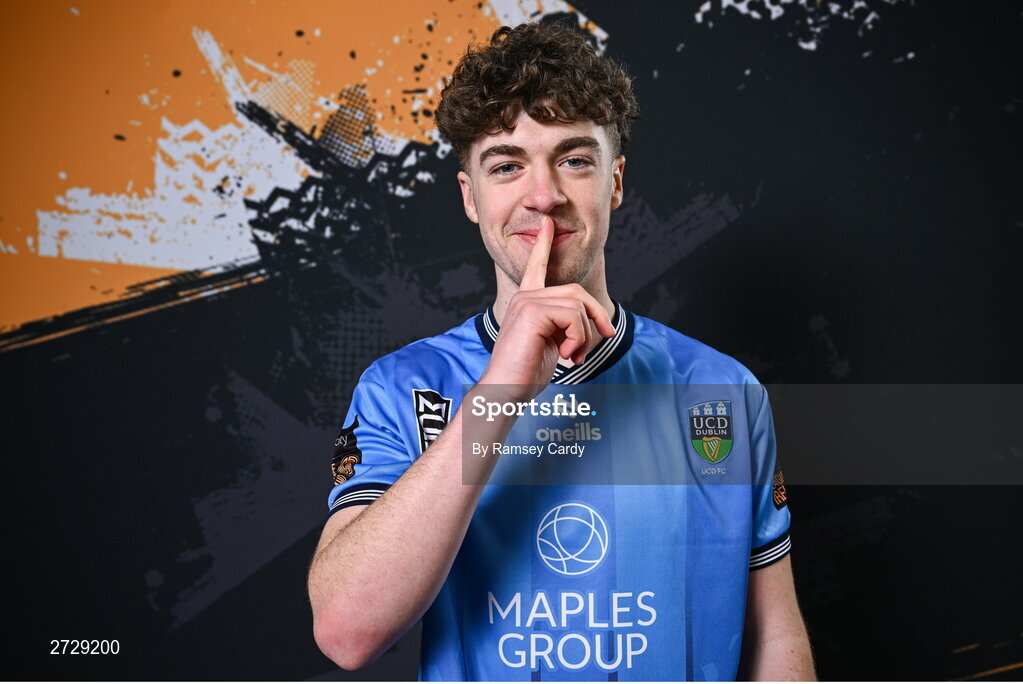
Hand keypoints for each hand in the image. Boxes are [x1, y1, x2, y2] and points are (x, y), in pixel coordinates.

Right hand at [479, 216, 615, 396]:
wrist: (505, 391)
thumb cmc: (525, 374)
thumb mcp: (551, 344)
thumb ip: (563, 326)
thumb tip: (589, 321)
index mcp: (527, 302)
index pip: (536, 267)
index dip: (544, 245)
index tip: (548, 224)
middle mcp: (525, 297)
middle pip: (576, 292)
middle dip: (596, 316)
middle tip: (604, 337)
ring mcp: (526, 302)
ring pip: (578, 306)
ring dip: (585, 335)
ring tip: (574, 356)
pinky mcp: (532, 312)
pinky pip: (573, 317)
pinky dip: (579, 339)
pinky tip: (566, 355)